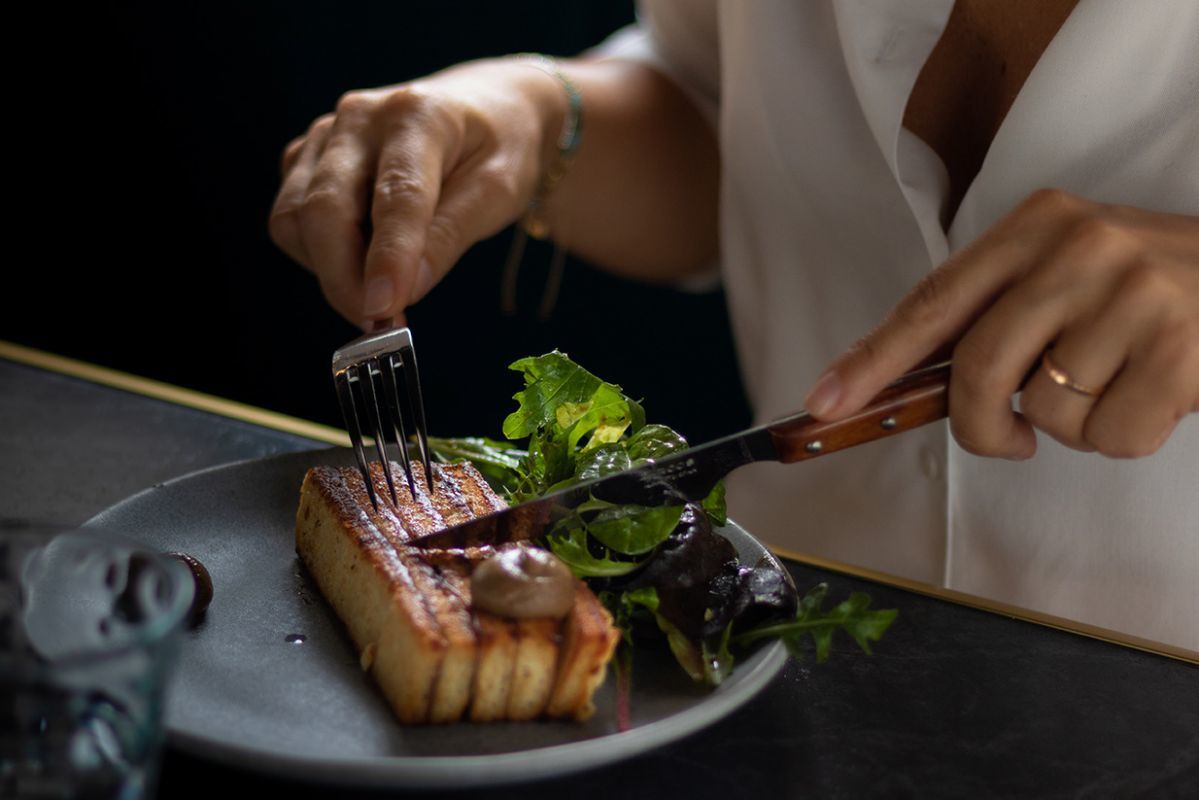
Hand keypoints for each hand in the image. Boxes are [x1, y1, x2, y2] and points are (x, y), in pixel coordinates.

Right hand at [269, 60, 566, 327]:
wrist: (486, 108)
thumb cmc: (499, 147)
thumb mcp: (500, 189)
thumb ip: (452, 234)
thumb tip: (408, 290)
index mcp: (418, 115)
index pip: (396, 195)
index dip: (388, 257)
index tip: (385, 308)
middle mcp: (360, 117)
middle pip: (326, 208)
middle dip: (344, 278)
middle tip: (378, 323)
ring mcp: (326, 135)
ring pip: (295, 217)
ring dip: (328, 269)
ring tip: (377, 290)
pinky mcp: (306, 157)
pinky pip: (290, 218)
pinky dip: (317, 253)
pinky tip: (360, 258)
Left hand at [803, 189, 1198, 458]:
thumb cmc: (1141, 290)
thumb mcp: (1063, 273)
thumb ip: (992, 317)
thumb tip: (899, 386)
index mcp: (1036, 225)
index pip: (934, 301)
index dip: (874, 359)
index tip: (825, 402)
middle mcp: (1081, 248)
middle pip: (978, 367)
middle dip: (979, 424)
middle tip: (1007, 440)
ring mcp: (1134, 294)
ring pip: (1047, 410)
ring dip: (1070, 426)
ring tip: (1114, 382)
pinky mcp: (1182, 348)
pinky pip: (1109, 436)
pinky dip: (1121, 438)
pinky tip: (1152, 395)